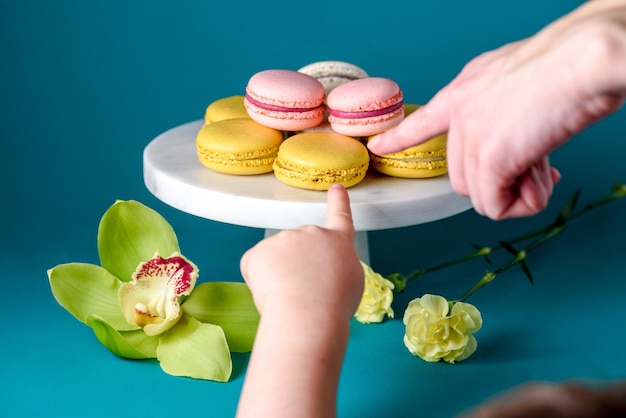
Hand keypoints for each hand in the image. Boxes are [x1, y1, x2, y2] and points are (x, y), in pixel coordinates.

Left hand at [237, 184, 363, 417]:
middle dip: (299, 266)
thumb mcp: (350, 281)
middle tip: (306, 292)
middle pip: (301, 248)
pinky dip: (260, 281)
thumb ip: (336, 266)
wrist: (308, 314)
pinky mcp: (259, 251)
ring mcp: (283, 239)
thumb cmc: (334, 305)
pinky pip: (255, 267)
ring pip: (276, 260)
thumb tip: (320, 268)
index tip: (336, 188)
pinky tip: (271, 293)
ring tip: (291, 296)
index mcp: (338, 241)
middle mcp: (310, 232)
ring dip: (279, 275)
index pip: (340, 217)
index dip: (338, 202)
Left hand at [369, 0, 625, 218]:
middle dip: (499, 181)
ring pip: (478, 194)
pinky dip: (520, 205)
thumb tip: (521, 148)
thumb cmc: (570, 62)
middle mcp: (461, 113)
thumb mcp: (521, 84)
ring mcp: (471, 137)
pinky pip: (493, 206)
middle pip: (461, 174)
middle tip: (535, 169)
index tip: (377, 146)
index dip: (399, 136)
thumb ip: (506, 116)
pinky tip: (541, 183)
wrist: (584, 57)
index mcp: (466, 89)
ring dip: (515, 194)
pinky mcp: (489, 160)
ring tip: (545, 174)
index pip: (422, 120)